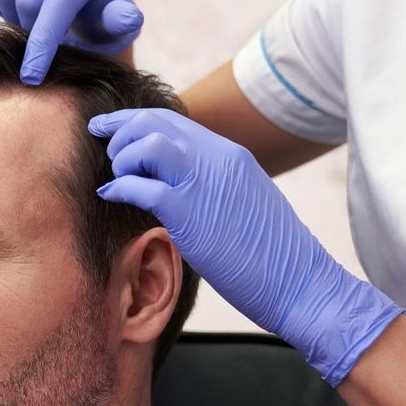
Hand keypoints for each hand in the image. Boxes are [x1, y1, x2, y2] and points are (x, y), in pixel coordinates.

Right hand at [0, 0, 143, 83]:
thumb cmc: (101, 13)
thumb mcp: (116, 23)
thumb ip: (121, 22)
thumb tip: (130, 18)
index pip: (58, 6)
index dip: (42, 44)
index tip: (31, 77)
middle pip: (27, 0)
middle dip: (28, 31)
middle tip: (38, 40)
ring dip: (11, 15)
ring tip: (29, 22)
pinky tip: (11, 6)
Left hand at [89, 109, 402, 385]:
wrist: (302, 284)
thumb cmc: (275, 257)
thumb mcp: (247, 204)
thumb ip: (215, 186)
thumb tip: (180, 186)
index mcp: (232, 156)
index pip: (174, 120)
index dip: (136, 120)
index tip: (111, 128)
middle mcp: (218, 160)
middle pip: (156, 122)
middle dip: (121, 129)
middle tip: (103, 146)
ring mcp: (205, 183)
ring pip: (148, 143)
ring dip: (123, 156)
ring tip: (118, 178)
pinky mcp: (191, 214)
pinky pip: (141, 187)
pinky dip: (119, 188)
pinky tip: (111, 197)